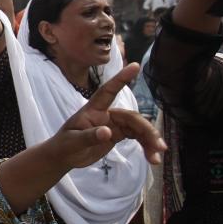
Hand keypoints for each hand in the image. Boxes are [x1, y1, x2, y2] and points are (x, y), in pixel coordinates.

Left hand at [51, 64, 165, 167]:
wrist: (64, 156)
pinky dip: (146, 145)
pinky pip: (137, 136)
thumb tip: (107, 132)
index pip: (108, 91)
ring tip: (156, 158)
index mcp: (93, 110)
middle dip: (147, 130)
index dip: (121, 78)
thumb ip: (89, 136)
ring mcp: (113, 124)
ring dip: (149, 140)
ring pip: (138, 127)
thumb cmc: (65, 145)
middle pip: (132, 117)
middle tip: (158, 147)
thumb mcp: (73, 142)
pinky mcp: (118, 134)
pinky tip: (153, 157)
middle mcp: (106, 114)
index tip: (134, 65)